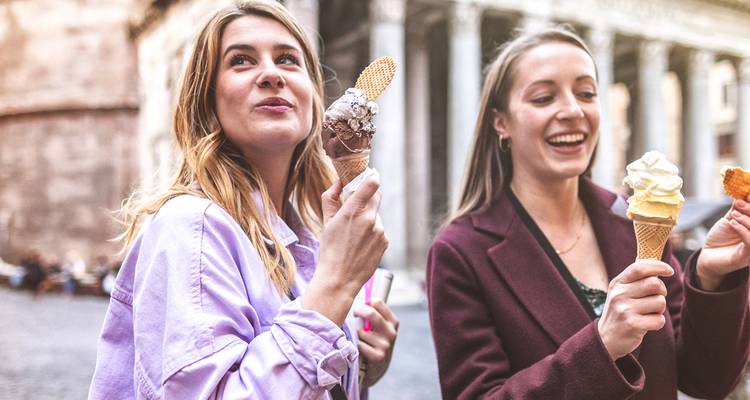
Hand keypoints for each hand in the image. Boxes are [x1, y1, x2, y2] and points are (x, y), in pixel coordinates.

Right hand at [302, 177, 388, 324]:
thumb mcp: (326, 221)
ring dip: (368, 219)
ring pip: (376, 216)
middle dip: (368, 197)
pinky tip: (360, 244)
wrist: (339, 279)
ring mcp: (380, 231)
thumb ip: (331, 198)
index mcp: (353, 211)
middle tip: (357, 205)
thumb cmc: (329, 250)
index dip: (372, 176)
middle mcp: (370, 219)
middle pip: (376, 196)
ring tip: (354, 235)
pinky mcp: (385, 242)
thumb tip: (337, 182)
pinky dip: (372, 233)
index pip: (371, 183)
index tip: (370, 174)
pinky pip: (379, 230)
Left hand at [355, 300, 398, 386]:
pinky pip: (358, 344)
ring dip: (354, 334)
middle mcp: (391, 332)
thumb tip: (356, 293)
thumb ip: (372, 313)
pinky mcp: (378, 356)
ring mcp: (385, 345)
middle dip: (357, 312)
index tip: (359, 308)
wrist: (376, 369)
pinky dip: (354, 346)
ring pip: (360, 331)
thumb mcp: (377, 327)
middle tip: (353, 316)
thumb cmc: (373, 342)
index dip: (364, 303)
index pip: (377, 302)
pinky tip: (358, 349)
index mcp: (393, 321)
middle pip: (370, 313)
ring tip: (357, 339)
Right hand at [597, 260, 673, 359]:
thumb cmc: (620, 311)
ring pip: (660, 302)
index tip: (669, 271)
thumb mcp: (621, 292)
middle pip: (654, 284)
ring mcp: (625, 310)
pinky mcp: (633, 325)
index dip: (658, 266)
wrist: (606, 338)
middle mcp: (619, 294)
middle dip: (661, 291)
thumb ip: (636, 279)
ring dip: (659, 309)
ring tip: (647, 313)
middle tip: (656, 298)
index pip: (640, 268)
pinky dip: (657, 323)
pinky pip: (659, 320)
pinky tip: (647, 324)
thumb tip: (656, 263)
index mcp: (617, 283)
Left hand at [696, 199, 749, 289]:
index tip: (748, 195)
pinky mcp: (746, 258)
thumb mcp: (730, 219)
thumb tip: (743, 194)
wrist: (708, 255)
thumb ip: (738, 209)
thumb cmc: (721, 237)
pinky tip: (732, 223)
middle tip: (738, 203)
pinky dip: (742, 230)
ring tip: (733, 214)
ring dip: (747, 220)